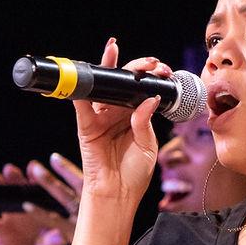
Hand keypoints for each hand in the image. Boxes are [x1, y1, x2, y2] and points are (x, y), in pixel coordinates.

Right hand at [0, 154, 81, 244]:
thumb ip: (53, 242)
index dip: (37, 180)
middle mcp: (29, 212)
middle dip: (15, 178)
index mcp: (45, 213)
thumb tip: (59, 236)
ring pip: (4, 200)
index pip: (41, 192)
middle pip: (20, 191)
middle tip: (11, 169)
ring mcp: (13, 220)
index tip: (34, 169)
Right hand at [73, 37, 169, 201]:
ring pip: (103, 87)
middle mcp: (117, 113)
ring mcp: (100, 117)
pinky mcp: (86, 126)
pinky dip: (82, 90)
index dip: (150, 77)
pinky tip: (87, 75)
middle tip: (149, 61)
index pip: (140, 89)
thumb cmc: (134, 173)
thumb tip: (150, 98)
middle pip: (122, 83)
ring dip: (108, 68)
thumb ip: (145, 121)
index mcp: (134, 116)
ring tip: (113, 50)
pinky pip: (82, 105)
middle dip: (135, 67)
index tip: (163, 69)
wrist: (118, 193)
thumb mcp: (147, 145)